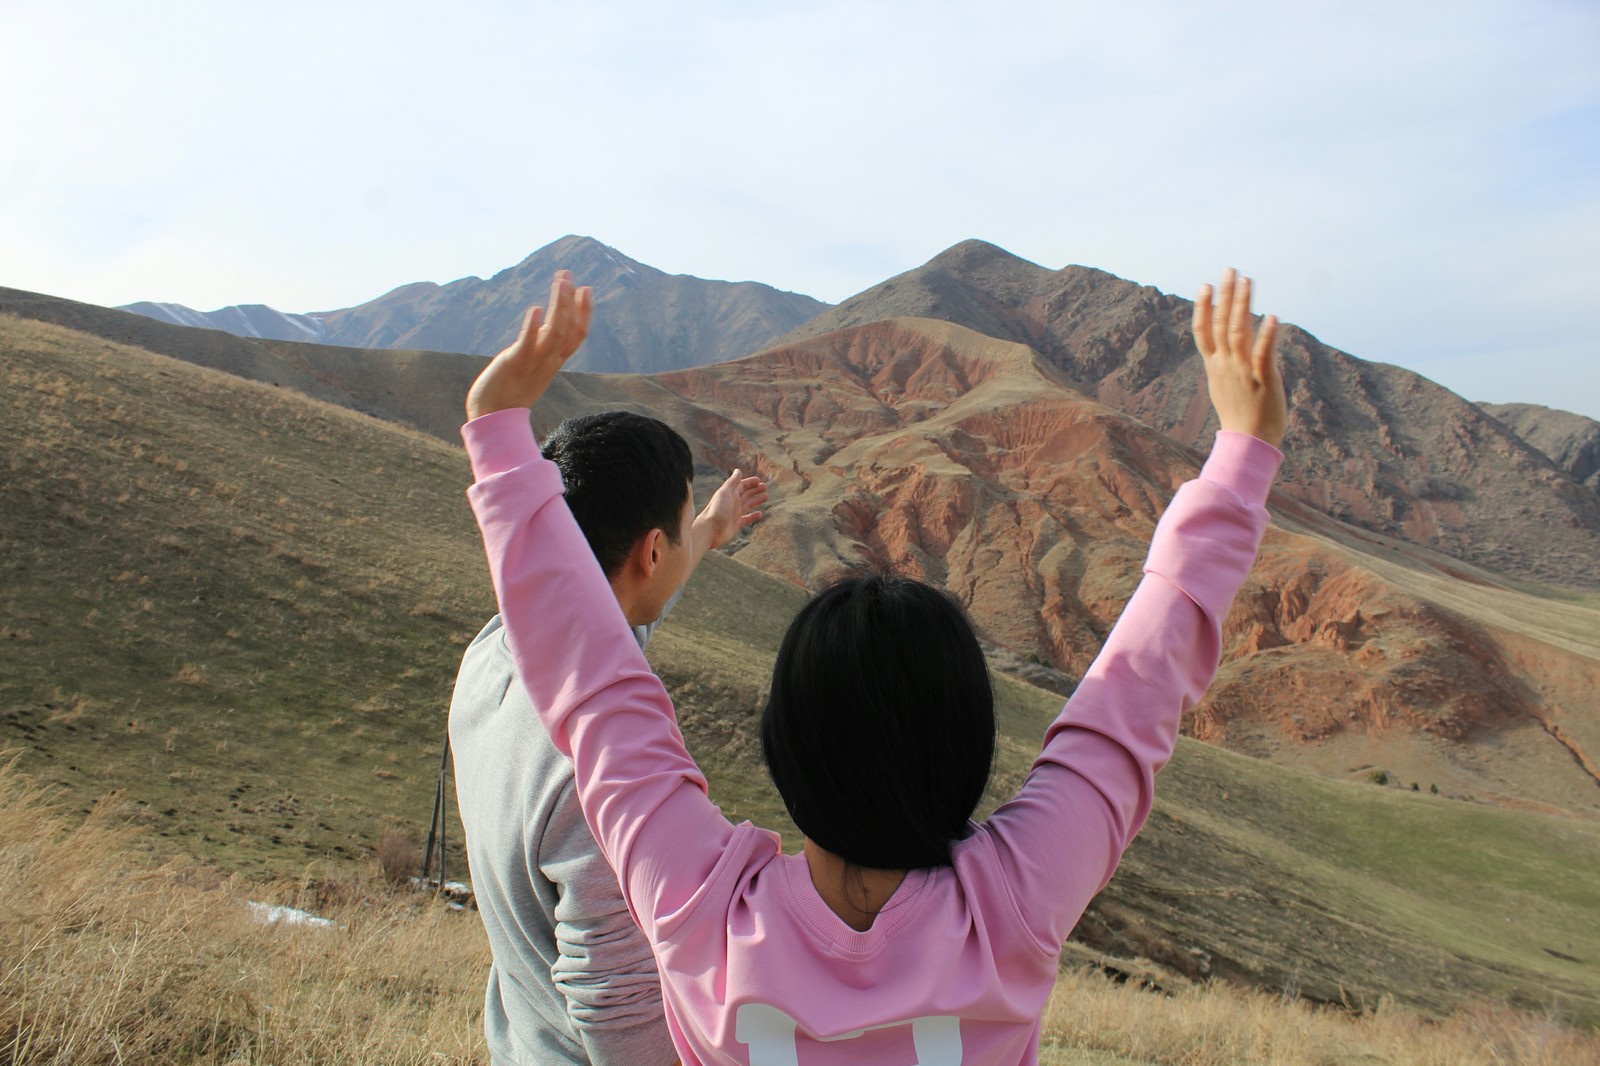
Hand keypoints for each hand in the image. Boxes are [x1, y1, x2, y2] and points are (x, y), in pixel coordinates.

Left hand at [465, 270, 593, 419]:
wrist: (493, 417)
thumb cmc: (510, 390)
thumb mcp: (532, 364)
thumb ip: (541, 345)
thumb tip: (545, 324)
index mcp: (554, 361)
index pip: (577, 335)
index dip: (584, 312)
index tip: (585, 289)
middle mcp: (548, 361)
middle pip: (568, 330)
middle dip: (570, 301)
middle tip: (568, 276)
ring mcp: (533, 363)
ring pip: (554, 333)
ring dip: (559, 306)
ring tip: (560, 283)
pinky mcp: (514, 365)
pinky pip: (527, 346)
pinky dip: (533, 328)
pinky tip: (535, 310)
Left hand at [694, 469, 767, 551]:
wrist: (709, 530)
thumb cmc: (716, 510)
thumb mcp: (725, 493)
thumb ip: (732, 482)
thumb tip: (738, 470)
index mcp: (729, 494)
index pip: (741, 485)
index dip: (750, 482)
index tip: (759, 480)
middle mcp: (732, 503)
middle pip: (745, 494)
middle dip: (755, 490)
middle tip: (765, 487)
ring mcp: (734, 514)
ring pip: (748, 505)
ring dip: (756, 500)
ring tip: (766, 496)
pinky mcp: (736, 525)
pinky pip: (747, 519)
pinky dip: (753, 516)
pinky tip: (760, 514)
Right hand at [1192, 268, 1285, 447]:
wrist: (1248, 443)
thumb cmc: (1240, 416)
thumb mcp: (1225, 386)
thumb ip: (1227, 364)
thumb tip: (1228, 349)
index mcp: (1215, 366)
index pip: (1203, 330)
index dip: (1203, 306)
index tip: (1205, 285)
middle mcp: (1225, 365)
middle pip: (1220, 323)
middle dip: (1225, 294)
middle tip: (1230, 269)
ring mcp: (1242, 371)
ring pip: (1238, 331)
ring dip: (1242, 304)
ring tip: (1247, 280)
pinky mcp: (1263, 379)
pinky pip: (1264, 354)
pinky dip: (1267, 335)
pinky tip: (1272, 316)